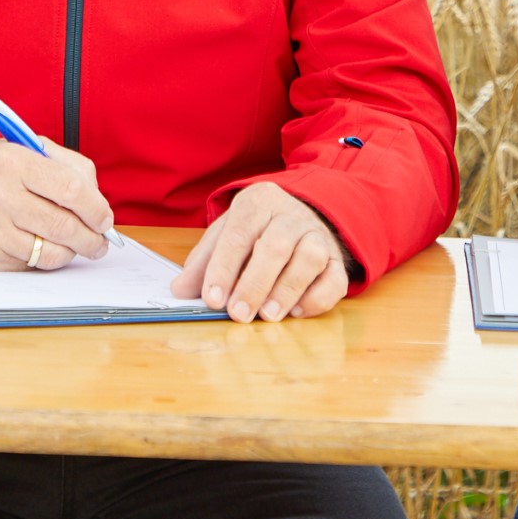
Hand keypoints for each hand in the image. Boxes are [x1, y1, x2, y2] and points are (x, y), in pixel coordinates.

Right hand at [0, 141, 111, 269]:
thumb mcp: (13, 148)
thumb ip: (58, 164)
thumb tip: (95, 197)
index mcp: (12, 161)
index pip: (70, 187)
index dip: (96, 207)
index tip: (104, 217)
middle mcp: (0, 195)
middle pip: (64, 225)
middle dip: (92, 238)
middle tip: (100, 241)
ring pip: (50, 252)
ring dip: (71, 253)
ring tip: (75, 246)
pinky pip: (28, 265)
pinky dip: (42, 259)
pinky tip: (41, 248)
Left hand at [170, 182, 349, 322]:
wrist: (304, 213)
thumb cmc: (258, 229)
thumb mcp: (226, 234)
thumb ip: (203, 261)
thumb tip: (180, 290)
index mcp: (258, 203)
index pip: (238, 234)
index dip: (223, 268)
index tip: (212, 298)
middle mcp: (290, 215)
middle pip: (275, 246)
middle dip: (254, 284)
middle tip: (238, 314)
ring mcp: (317, 235)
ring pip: (309, 259)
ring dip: (287, 290)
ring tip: (268, 315)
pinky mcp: (336, 259)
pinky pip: (335, 279)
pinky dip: (317, 298)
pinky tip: (297, 311)